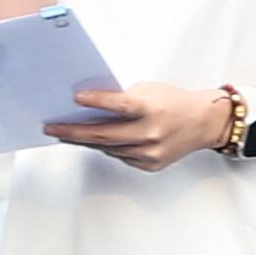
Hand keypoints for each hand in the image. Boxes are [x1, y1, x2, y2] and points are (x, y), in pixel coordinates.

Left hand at [43, 80, 229, 172]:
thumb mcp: (150, 90)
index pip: (119, 105)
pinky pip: (120, 156)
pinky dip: (106, 147)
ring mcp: (150, 152)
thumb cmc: (174, 102)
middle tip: (52, 128)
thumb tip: (89, 106)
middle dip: (73, 132)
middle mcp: (151, 133)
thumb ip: (123, 98)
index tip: (74, 98)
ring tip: (64, 134)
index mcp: (152, 109)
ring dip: (84, 141)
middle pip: (104, 135)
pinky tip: (93, 141)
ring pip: (108, 148)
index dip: (96, 101)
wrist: (203, 123)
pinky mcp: (150, 164)